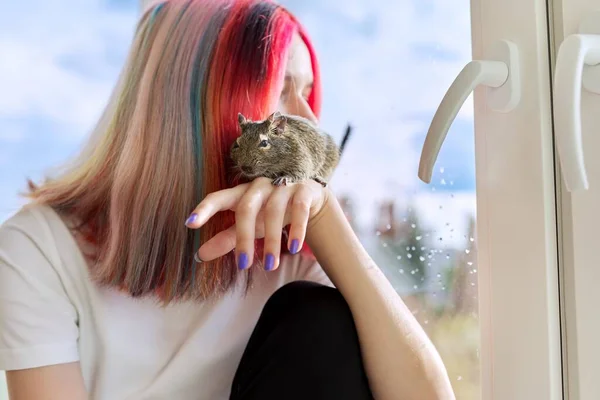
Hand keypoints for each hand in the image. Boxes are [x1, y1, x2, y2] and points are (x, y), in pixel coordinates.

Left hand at [184, 177, 328, 270]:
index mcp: (240, 193)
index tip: (190, 224)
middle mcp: (258, 187)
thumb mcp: (249, 225)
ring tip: (270, 266)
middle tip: (243, 266)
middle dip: (244, 237)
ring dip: (271, 241)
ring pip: (273, 211)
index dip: (204, 209)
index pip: (218, 198)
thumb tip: (200, 255)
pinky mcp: (303, 191)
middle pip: (246, 208)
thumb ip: (226, 238)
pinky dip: (297, 229)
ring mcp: (281, 186)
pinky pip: (299, 209)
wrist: (308, 198)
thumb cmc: (270, 211)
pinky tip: (293, 248)